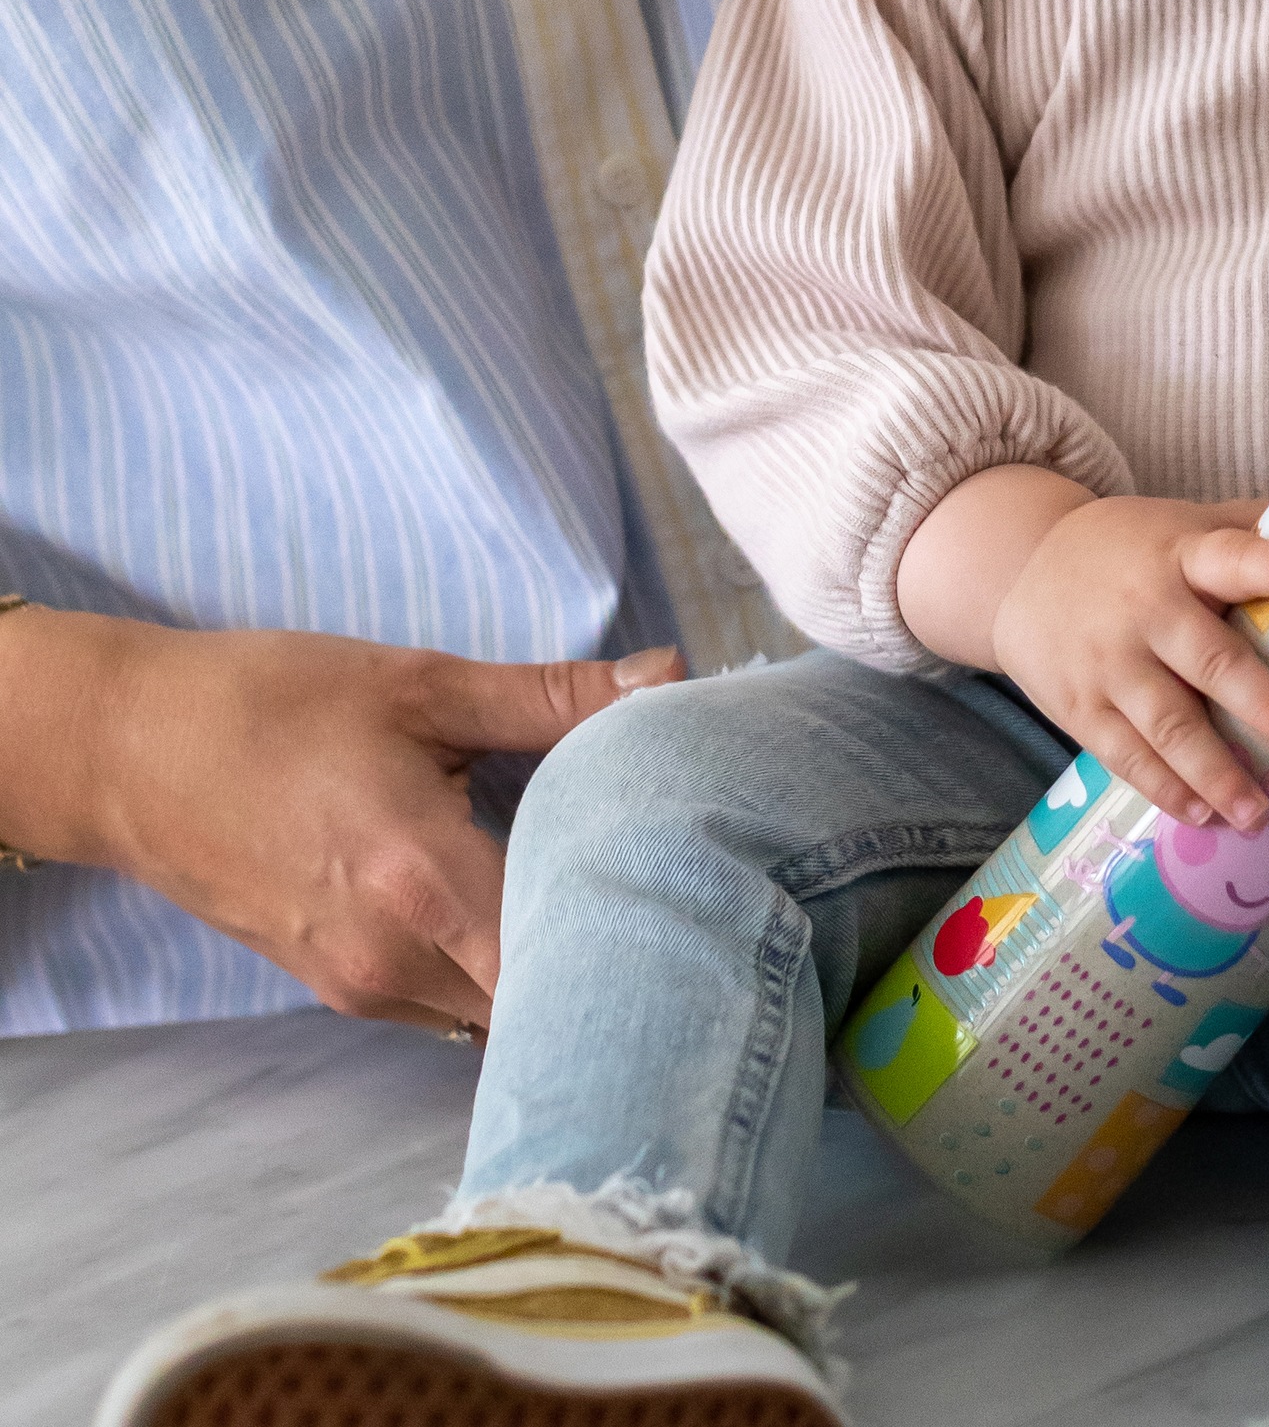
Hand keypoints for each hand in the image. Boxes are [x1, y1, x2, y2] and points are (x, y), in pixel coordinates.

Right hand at [0, 609, 681, 1031]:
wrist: (128, 752)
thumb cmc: (270, 704)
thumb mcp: (422, 685)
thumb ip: (555, 697)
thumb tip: (672, 677)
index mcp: (422, 880)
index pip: (566, 958)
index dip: (647, 944)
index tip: (712, 910)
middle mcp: (393, 959)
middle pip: (541, 1006)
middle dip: (617, 966)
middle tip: (695, 907)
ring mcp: (361, 986)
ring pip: (498, 1018)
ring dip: (560, 976)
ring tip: (632, 912)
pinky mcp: (341, 987)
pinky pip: (452, 1008)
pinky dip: (505, 976)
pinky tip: (546, 918)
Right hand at [987, 496, 1268, 831]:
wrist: (1018, 570)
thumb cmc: (1129, 549)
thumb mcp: (1181, 522)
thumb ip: (1247, 526)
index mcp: (1179, 554)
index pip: (1232, 556)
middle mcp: (1144, 608)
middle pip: (1206, 659)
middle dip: (1258, 703)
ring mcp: (1108, 662)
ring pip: (1167, 724)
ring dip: (1215, 772)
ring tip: (1258, 812)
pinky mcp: (1079, 707)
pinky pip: (1126, 755)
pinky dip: (1165, 789)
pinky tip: (1202, 813)